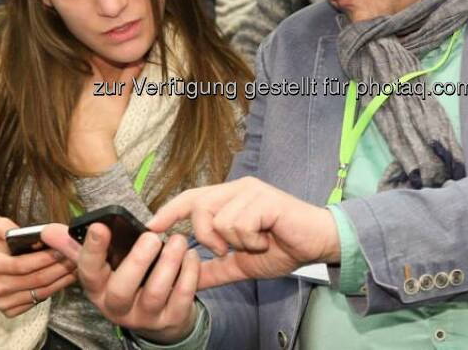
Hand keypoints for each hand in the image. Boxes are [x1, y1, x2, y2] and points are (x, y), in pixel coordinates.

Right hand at [0, 215, 76, 317]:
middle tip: (77, 255)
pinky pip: (39, 300)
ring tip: (76, 265)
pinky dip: (55, 289)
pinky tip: (66, 277)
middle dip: (60, 267)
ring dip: (62, 279)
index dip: (46, 257)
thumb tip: (18, 230)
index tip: (63, 248)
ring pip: (41, 291)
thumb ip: (2, 225)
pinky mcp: (11, 310)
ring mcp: (4, 302)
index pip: (24, 264)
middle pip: (37, 279)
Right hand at [41, 223, 199, 344]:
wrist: (158, 316)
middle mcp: (116, 307)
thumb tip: (48, 230)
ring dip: (168, 264)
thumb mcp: (103, 267)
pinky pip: (180, 299)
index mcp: (97, 289)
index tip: (101, 227)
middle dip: (136, 262)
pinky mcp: (170, 320)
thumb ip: (78, 247)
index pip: (89, 272)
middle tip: (152, 237)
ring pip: (154, 293)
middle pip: (121, 289)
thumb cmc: (126, 281)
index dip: (93, 250)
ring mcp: (144, 316)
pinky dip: (188, 275)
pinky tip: (190, 256)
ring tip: (178, 240)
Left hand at [147, 177, 339, 288]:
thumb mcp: (242, 263)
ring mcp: (251, 191)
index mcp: (230, 198)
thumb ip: (216, 269)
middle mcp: (237, 188)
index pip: (191, 197)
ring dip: (235, 242)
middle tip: (227, 249)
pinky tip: (266, 239)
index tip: (151, 226)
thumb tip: (191, 279)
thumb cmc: (282, 247)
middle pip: (199, 206)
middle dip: (206, 236)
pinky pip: (238, 223)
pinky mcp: (264, 198)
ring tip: (255, 243)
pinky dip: (250, 240)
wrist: (316, 243)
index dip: (170, 210)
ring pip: (218, 219)